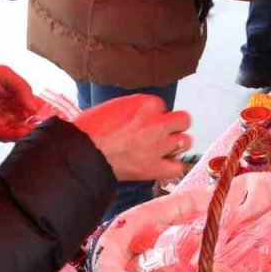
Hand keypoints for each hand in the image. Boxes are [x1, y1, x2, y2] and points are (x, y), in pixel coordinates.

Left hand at [0, 65, 41, 141]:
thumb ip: (21, 87)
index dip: (48, 112)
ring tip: (35, 131)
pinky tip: (21, 134)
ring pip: (20, 130)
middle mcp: (14, 112)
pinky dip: (13, 136)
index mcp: (20, 98)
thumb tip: (34, 106)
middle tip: (47, 126)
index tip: (60, 116)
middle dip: (40, 125)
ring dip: (28, 132)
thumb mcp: (4, 74)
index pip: (38, 107)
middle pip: (31, 122)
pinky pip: (4, 136)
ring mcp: (2, 122)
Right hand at [74, 94, 192, 181]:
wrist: (84, 154)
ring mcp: (158, 146)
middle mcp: (157, 123)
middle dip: (176, 125)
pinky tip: (164, 165)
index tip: (145, 120)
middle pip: (184, 119)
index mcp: (146, 104)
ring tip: (166, 148)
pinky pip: (177, 167)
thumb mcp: (112, 107)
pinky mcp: (155, 167)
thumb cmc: (90, 131)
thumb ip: (131, 109)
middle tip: (166, 131)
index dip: (154, 114)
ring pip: (185, 142)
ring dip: (177, 144)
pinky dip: (172, 167)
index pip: (162, 105)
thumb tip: (137, 114)